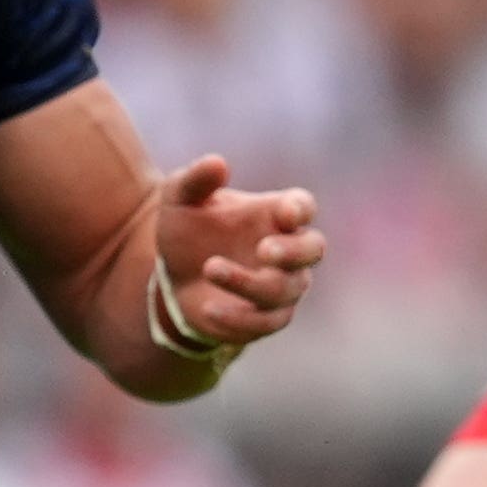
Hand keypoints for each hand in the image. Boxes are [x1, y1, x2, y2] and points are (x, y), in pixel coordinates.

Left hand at [151, 155, 322, 349]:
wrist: (173, 275)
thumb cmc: (187, 228)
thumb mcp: (179, 198)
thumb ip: (196, 179)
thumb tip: (217, 163)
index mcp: (275, 214)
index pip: (303, 206)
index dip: (300, 210)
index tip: (286, 213)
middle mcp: (287, 250)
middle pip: (313, 249)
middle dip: (294, 252)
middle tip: (264, 250)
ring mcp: (282, 286)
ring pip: (285, 289)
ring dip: (249, 283)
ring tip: (210, 268)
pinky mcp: (266, 318)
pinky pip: (266, 323)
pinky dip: (240, 318)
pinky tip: (209, 308)